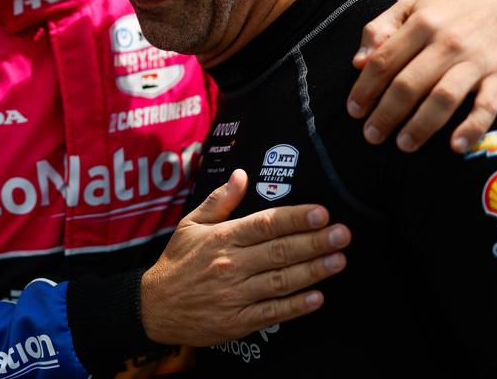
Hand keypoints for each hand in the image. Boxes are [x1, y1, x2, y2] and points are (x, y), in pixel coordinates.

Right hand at [139, 170, 349, 345]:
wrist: (154, 307)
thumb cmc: (176, 262)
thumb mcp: (191, 225)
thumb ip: (219, 200)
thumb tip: (242, 175)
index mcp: (221, 238)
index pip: (264, 224)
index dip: (294, 218)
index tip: (321, 212)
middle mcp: (230, 265)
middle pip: (278, 251)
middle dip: (313, 242)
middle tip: (342, 234)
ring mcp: (234, 295)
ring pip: (280, 281)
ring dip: (312, 271)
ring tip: (339, 260)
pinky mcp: (237, 321)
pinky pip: (271, 313)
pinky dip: (295, 306)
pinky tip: (317, 298)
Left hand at [347, 0, 496, 152]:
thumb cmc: (448, 10)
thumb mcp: (410, 6)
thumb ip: (379, 30)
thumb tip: (358, 62)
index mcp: (421, 23)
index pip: (384, 61)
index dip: (365, 88)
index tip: (354, 111)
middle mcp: (448, 42)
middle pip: (409, 84)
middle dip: (386, 113)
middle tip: (372, 134)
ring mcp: (476, 61)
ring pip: (443, 98)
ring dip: (420, 125)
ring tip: (403, 144)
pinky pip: (488, 106)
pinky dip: (473, 128)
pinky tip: (455, 146)